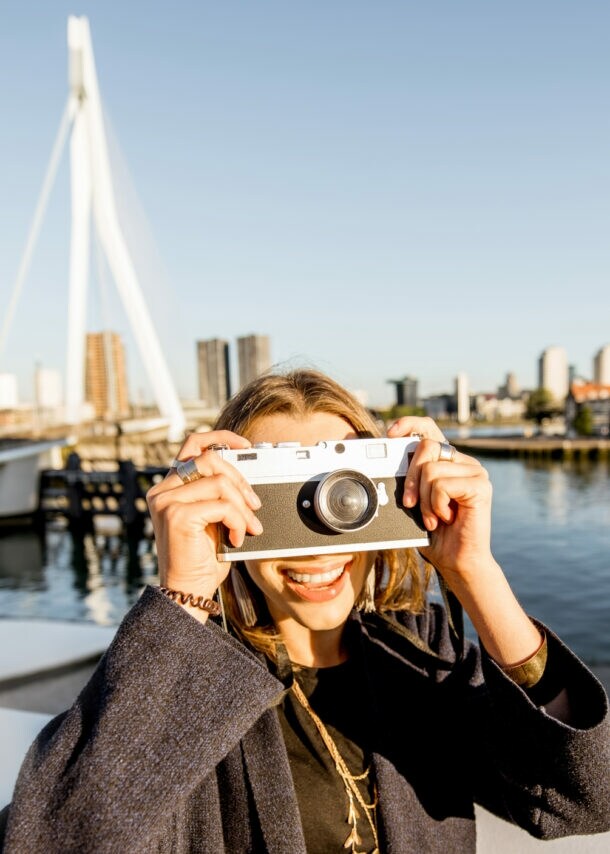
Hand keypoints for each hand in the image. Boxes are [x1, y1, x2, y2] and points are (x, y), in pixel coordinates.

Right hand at [146, 431, 262, 611]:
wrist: (187, 591)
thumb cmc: (201, 560)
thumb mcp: (213, 519)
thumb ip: (219, 495)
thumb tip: (245, 478)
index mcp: (170, 487)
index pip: (193, 445)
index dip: (220, 438)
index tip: (244, 445)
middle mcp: (163, 490)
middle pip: (210, 460)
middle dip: (240, 480)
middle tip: (254, 505)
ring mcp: (166, 501)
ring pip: (219, 483)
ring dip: (242, 506)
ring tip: (248, 528)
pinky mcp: (176, 515)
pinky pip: (221, 505)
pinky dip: (237, 521)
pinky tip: (236, 538)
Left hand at [387, 417, 543, 666]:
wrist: (456, 561)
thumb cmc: (435, 534)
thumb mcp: (414, 501)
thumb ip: (409, 479)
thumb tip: (385, 460)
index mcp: (448, 461)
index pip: (429, 428)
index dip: (409, 424)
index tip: (391, 433)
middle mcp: (464, 462)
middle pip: (426, 446)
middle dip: (411, 477)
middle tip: (411, 504)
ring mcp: (475, 472)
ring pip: (431, 470)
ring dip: (424, 500)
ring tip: (433, 517)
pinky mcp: (480, 486)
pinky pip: (442, 484)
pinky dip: (436, 505)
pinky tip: (445, 518)